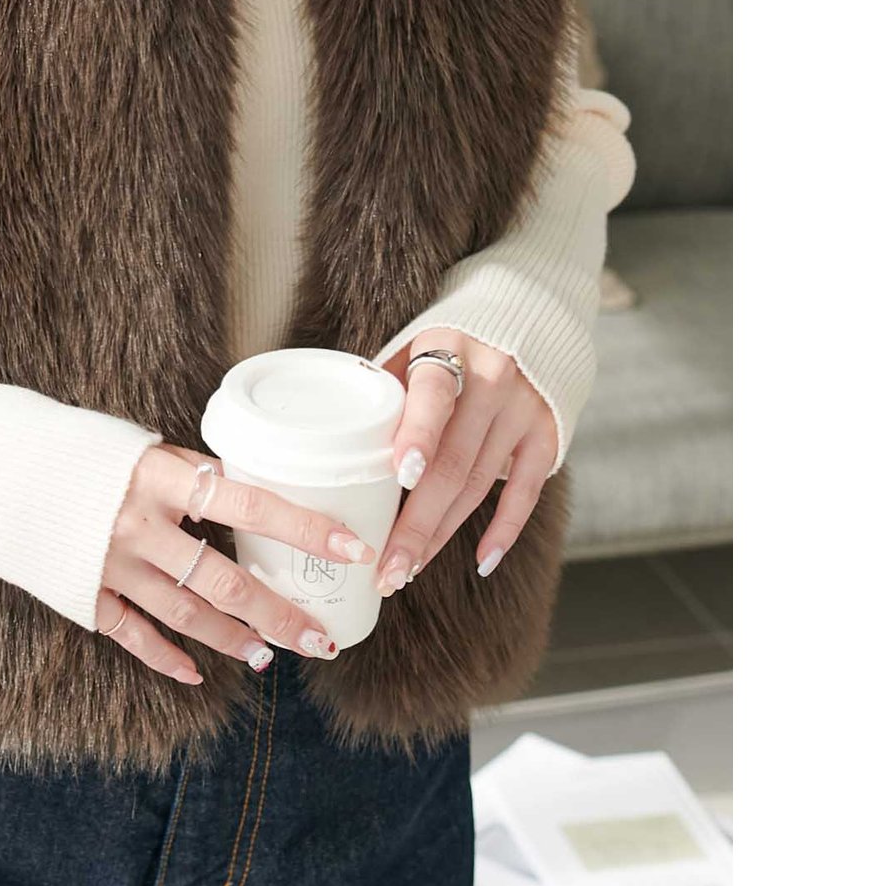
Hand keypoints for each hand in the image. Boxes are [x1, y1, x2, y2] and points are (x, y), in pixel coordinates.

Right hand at [94, 442, 377, 684]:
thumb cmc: (75, 448)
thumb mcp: (136, 446)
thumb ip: (187, 473)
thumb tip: (246, 492)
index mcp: (158, 476)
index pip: (249, 504)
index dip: (304, 527)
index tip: (352, 547)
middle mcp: (138, 524)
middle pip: (226, 580)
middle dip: (280, 613)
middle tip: (323, 638)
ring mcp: (110, 564)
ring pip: (189, 614)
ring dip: (236, 638)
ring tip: (273, 654)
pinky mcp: (84, 594)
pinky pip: (136, 635)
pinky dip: (169, 658)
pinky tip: (198, 674)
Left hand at [371, 331, 558, 596]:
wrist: (528, 317)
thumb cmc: (451, 338)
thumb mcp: (414, 343)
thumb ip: (387, 386)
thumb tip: (336, 435)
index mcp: (450, 348)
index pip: (434, 395)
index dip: (418, 435)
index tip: (400, 474)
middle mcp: (493, 380)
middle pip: (453, 461)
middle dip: (417, 522)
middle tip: (387, 568)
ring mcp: (524, 411)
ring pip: (480, 484)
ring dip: (443, 533)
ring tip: (408, 568)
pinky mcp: (548, 435)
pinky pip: (526, 492)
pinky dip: (504, 529)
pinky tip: (481, 561)